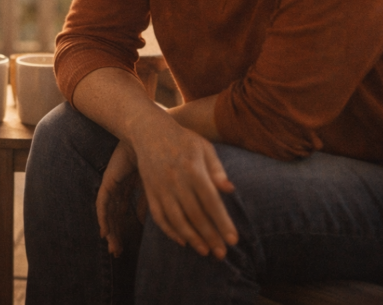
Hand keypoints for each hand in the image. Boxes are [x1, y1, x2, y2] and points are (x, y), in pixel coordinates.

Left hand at [96, 140, 146, 256]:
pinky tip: (104, 232)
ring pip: (108, 213)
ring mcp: (113, 184)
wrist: (152, 139)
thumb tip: (152, 220)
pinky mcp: (109, 181)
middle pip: (114, 215)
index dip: (125, 229)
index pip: (124, 212)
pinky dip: (103, 218)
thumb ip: (152, 200)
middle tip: (118, 252)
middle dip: (116, 234)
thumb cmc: (159, 157)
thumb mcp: (156, 184)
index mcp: (130, 185)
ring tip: (114, 249)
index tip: (126, 246)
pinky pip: (102, 203)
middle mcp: (119, 186)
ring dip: (110, 231)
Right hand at [132, 116, 237, 258]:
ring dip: (191, 238)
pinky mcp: (149, 190)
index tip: (234, 240)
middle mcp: (175, 180)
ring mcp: (160, 186)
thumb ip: (217, 170)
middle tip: (222, 254)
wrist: (148, 130)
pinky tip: (182, 241)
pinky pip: (158, 215)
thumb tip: (230, 190)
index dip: (222, 222)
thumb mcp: (204, 148)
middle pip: (195, 214)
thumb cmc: (182, 139)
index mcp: (192, 169)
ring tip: (205, 251)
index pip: (210, 201)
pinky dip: (169, 231)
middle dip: (210, 236)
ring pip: (176, 218)